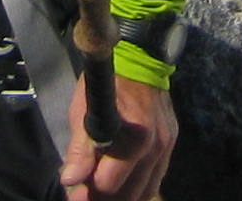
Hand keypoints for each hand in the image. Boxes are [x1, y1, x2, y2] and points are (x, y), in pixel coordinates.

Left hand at [61, 66, 177, 198]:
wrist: (140, 55)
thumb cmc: (108, 81)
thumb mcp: (85, 110)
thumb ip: (79, 149)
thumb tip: (70, 180)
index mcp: (135, 138)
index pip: (109, 185)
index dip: (87, 192)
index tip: (74, 191)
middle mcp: (156, 146)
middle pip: (129, 194)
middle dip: (105, 198)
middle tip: (86, 192)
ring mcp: (167, 145)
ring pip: (146, 191)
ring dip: (124, 195)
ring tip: (104, 189)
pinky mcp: (171, 142)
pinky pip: (157, 177)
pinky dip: (140, 186)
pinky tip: (125, 182)